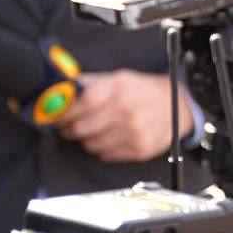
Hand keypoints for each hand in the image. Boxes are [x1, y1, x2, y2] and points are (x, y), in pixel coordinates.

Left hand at [58, 69, 185, 163]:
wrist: (178, 107)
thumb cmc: (145, 91)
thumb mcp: (119, 78)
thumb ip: (90, 83)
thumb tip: (62, 88)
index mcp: (119, 89)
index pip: (80, 104)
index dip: (62, 112)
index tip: (54, 115)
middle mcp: (126, 111)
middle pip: (81, 128)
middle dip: (69, 128)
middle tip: (66, 126)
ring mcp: (133, 133)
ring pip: (91, 144)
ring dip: (85, 139)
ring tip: (90, 131)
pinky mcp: (138, 150)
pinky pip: (105, 154)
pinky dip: (100, 148)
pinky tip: (107, 138)